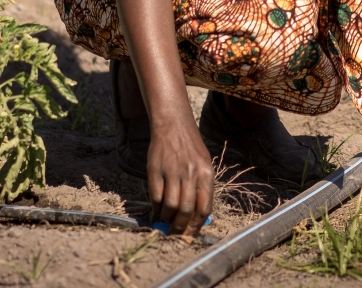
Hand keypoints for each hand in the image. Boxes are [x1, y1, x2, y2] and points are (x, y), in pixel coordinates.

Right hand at [147, 113, 213, 237]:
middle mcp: (190, 174)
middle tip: (175, 234)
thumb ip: (202, 189)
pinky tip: (157, 210)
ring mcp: (172, 172)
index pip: (204, 208)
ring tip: (166, 221)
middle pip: (186, 211)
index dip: (196, 226)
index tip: (190, 236)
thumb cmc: (190, 148)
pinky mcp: (155, 170)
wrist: (173, 125)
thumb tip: (198, 218)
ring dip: (167, 219)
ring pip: (170, 206)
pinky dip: (156, 208)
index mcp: (206, 174)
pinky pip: (156, 196)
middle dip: (180, 228)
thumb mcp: (204, 165)